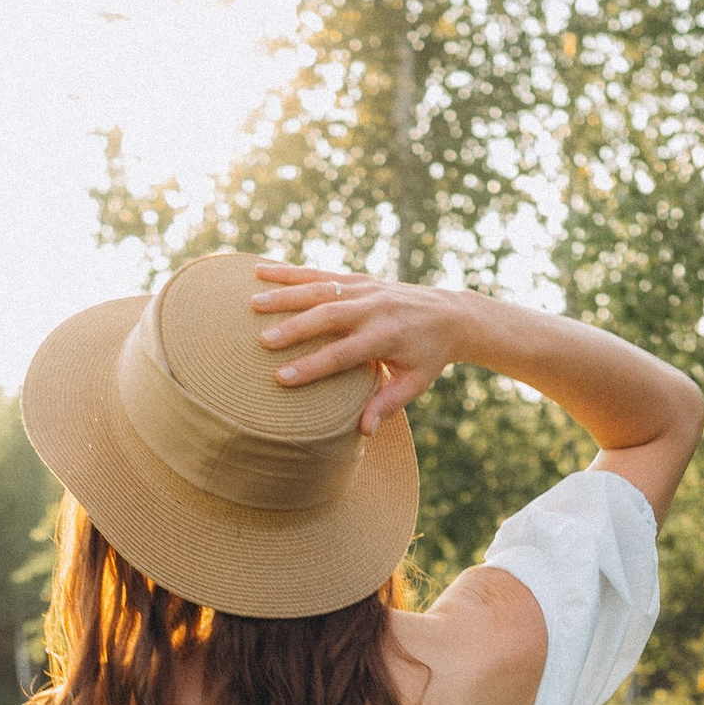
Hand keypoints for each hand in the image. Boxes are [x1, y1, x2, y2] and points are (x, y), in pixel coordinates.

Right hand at [251, 264, 470, 434]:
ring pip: (321, 288)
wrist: (451, 314)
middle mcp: (375, 308)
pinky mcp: (359, 278)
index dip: (312, 366)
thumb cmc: (429, 357)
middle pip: (329, 317)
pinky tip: (259, 272)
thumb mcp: (415, 383)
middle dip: (294, 328)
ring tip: (252, 302)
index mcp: (388, 337)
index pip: (343, 354)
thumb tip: (364, 432)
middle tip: (262, 341)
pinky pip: (320, 273)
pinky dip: (290, 272)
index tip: (281, 378)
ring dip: (285, 294)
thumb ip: (388, 405)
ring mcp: (366, 289)